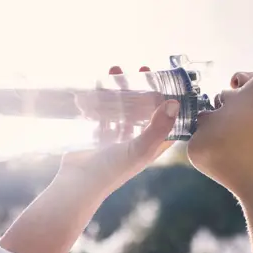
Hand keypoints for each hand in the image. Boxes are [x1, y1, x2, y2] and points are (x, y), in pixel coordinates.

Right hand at [56, 66, 178, 195]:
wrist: (78, 183)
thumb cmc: (112, 169)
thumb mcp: (139, 148)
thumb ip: (158, 128)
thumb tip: (175, 103)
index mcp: (152, 146)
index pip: (169, 121)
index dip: (171, 101)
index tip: (169, 80)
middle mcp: (138, 142)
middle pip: (146, 110)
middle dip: (144, 88)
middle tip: (142, 69)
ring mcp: (118, 139)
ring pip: (124, 108)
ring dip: (121, 89)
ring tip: (115, 70)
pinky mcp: (100, 137)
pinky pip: (104, 113)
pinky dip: (100, 99)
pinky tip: (96, 85)